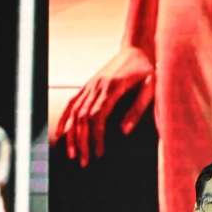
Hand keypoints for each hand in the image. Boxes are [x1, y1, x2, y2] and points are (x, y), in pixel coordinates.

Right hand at [50, 46, 154, 167]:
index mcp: (112, 87)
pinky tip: (60, 134)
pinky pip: (72, 103)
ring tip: (73, 155)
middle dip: (82, 142)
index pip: (98, 116)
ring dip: (72, 135)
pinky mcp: (87, 86)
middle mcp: (97, 86)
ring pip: (75, 112)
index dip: (96, 137)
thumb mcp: (150, 88)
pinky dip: (64, 119)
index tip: (99, 154)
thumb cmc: (147, 70)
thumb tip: (124, 132)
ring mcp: (90, 85)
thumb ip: (137, 110)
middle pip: (83, 118)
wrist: (136, 48)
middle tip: (84, 163)